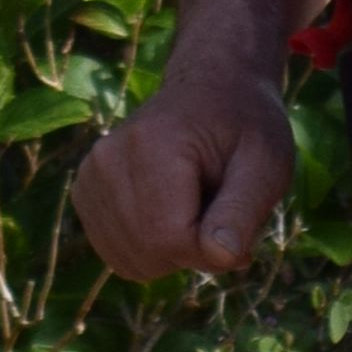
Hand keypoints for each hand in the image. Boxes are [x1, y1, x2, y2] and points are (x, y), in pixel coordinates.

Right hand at [70, 42, 298, 280]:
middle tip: (218, 207)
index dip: (212, 249)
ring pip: (133, 261)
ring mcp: (89, 176)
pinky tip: (170, 211)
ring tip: (194, 204)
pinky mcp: (85, 193)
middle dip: (194, 250)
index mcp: (151, 145)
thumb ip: (243, 212)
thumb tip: (220, 256)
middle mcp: (107, 159)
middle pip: (148, 253)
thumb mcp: (266, 164)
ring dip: (174, 251)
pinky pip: (121, 255)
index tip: (236, 218)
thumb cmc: (246, 129)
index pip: (170, 239)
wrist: (212, 91)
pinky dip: (152, 250)